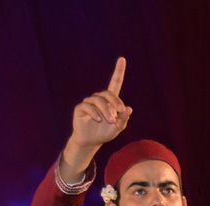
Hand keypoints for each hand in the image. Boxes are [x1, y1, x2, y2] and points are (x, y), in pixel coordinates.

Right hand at [60, 58, 132, 182]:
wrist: (91, 141)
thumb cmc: (105, 133)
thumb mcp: (118, 127)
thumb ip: (124, 119)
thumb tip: (129, 109)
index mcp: (110, 101)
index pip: (115, 83)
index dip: (118, 71)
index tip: (122, 59)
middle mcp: (99, 99)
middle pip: (108, 93)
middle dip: (115, 103)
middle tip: (118, 115)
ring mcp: (89, 102)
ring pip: (98, 100)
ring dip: (106, 110)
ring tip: (109, 121)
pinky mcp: (80, 108)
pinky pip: (87, 106)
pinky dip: (95, 113)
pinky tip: (98, 119)